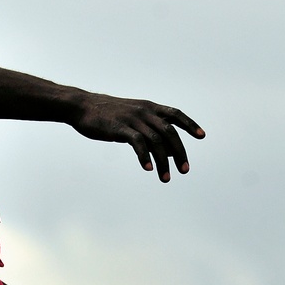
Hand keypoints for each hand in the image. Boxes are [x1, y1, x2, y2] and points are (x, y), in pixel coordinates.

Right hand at [69, 92, 204, 181]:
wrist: (82, 106)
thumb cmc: (107, 114)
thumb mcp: (131, 116)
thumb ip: (148, 129)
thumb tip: (166, 150)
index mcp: (147, 107)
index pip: (174, 113)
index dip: (189, 124)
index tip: (202, 136)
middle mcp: (143, 111)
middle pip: (169, 131)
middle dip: (180, 152)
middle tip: (185, 170)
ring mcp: (132, 119)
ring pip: (156, 141)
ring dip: (164, 161)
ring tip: (166, 178)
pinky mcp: (119, 128)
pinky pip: (137, 143)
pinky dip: (145, 156)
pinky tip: (148, 168)